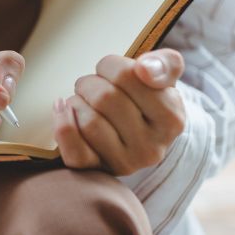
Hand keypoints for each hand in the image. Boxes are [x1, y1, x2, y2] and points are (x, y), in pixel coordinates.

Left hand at [53, 49, 186, 175]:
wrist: (138, 135)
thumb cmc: (147, 99)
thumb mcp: (163, 77)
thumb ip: (163, 63)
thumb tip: (144, 69)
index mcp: (172, 119)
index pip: (127, 76)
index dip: (110, 65)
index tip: (110, 68)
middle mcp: (152, 147)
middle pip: (104, 97)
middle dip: (90, 82)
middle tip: (92, 84)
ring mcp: (125, 163)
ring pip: (88, 121)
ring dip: (77, 101)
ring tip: (83, 100)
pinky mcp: (99, 171)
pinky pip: (73, 150)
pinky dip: (63, 125)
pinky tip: (63, 109)